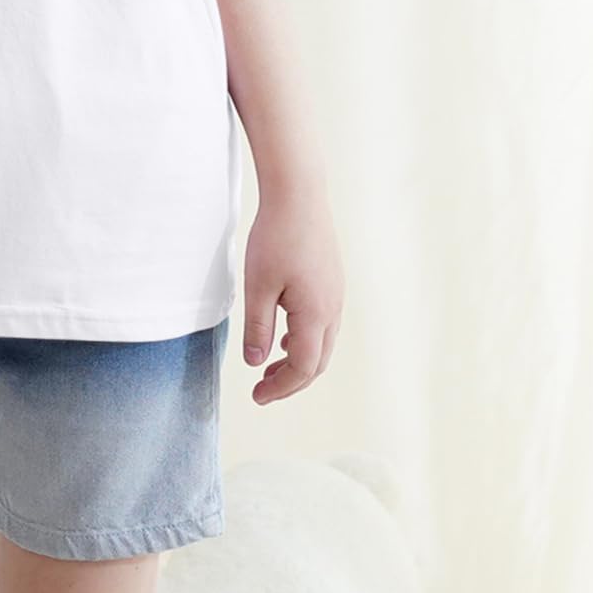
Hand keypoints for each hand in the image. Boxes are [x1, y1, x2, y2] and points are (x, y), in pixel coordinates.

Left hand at [240, 187, 342, 403]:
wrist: (300, 195)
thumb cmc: (275, 238)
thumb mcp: (257, 287)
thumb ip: (257, 328)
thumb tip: (256, 364)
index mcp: (315, 314)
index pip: (303, 367)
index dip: (280, 387)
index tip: (256, 396)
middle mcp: (333, 309)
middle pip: (317, 362)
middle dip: (291, 381)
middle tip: (262, 391)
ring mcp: (336, 296)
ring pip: (323, 344)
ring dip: (299, 362)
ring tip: (270, 368)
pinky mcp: (332, 283)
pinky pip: (324, 325)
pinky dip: (305, 341)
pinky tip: (284, 338)